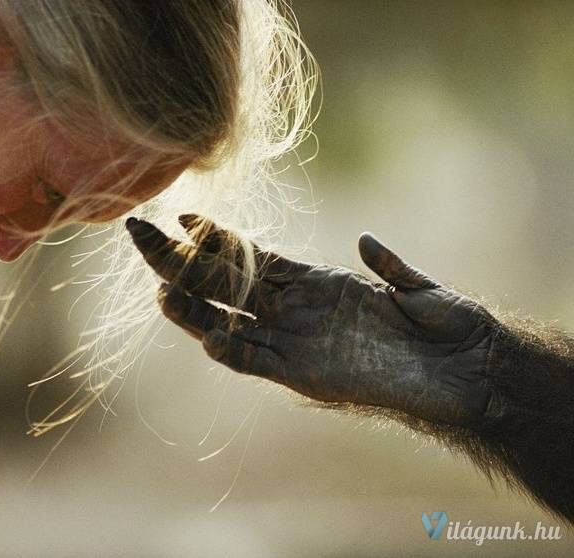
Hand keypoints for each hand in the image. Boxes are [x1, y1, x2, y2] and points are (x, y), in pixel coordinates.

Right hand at [126, 215, 494, 425]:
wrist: (464, 373)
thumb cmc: (446, 327)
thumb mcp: (414, 288)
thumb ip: (388, 266)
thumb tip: (364, 241)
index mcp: (314, 282)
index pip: (251, 255)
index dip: (216, 238)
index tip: (183, 216)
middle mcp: (294, 309)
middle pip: (224, 282)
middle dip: (181, 260)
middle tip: (140, 234)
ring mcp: (295, 341)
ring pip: (229, 322)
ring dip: (194, 310)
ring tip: (159, 290)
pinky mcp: (303, 374)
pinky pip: (256, 362)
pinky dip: (231, 350)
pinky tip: (208, 336)